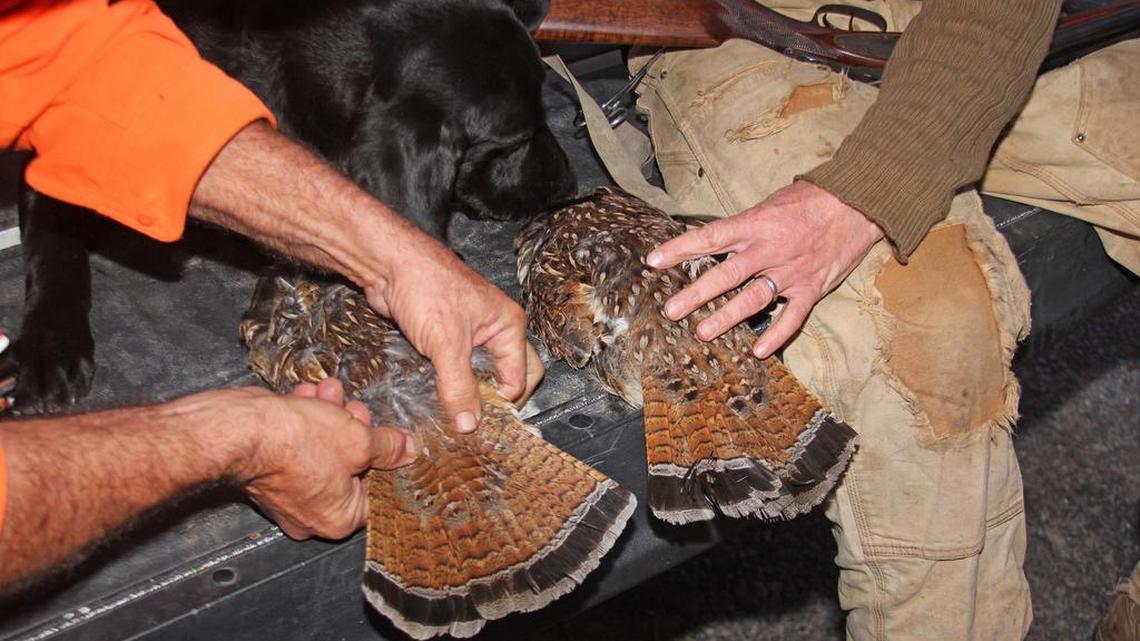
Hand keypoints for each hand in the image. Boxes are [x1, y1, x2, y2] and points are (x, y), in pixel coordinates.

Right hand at [226, 378, 417, 539]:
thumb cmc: (292, 445)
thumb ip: (387, 447)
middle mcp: (310, 513)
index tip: (386, 438)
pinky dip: (304, 419)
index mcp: (337, 518)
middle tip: (355, 409)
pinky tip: (307, 395)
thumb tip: (406, 450)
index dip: (382, 459)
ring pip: (323, 449)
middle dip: (353, 428)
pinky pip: (297, 444)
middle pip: (349, 467)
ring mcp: (286, 493)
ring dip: (329, 416)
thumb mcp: (358, 440)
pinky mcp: (268, 469)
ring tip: (329, 393)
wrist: (239, 429)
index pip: (375, 491)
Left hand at [363, 232, 542, 432]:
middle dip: (495, 398)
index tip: (479, 422)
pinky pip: (457, 366)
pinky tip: (439, 395)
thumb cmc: (426, 287)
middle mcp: (495, 328)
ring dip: (470, 391)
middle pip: (509, 374)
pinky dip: (451, 381)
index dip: (502, 402)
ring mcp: (471, 331)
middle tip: (474, 419)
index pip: (520, 377)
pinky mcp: (446, 335)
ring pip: (480, 372)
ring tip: (454, 412)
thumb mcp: (446, 344)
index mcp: (509, 325)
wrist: (388, 263)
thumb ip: (459, 387)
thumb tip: (469, 425)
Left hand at [646, 181, 882, 357]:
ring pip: (754, 298)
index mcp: (756, 224)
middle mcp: (770, 249)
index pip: (710, 236)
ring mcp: (791, 271)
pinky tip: (760, 351)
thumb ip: (743, 226)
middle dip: (697, 293)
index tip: (654, 260)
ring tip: (702, 333)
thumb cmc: (810, 200)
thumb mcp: (769, 205)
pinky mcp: (812, 287)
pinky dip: (778, 335)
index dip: (681, 248)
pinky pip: (793, 316)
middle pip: (727, 274)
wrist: (857, 202)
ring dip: (727, 317)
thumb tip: (710, 240)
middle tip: (671, 310)